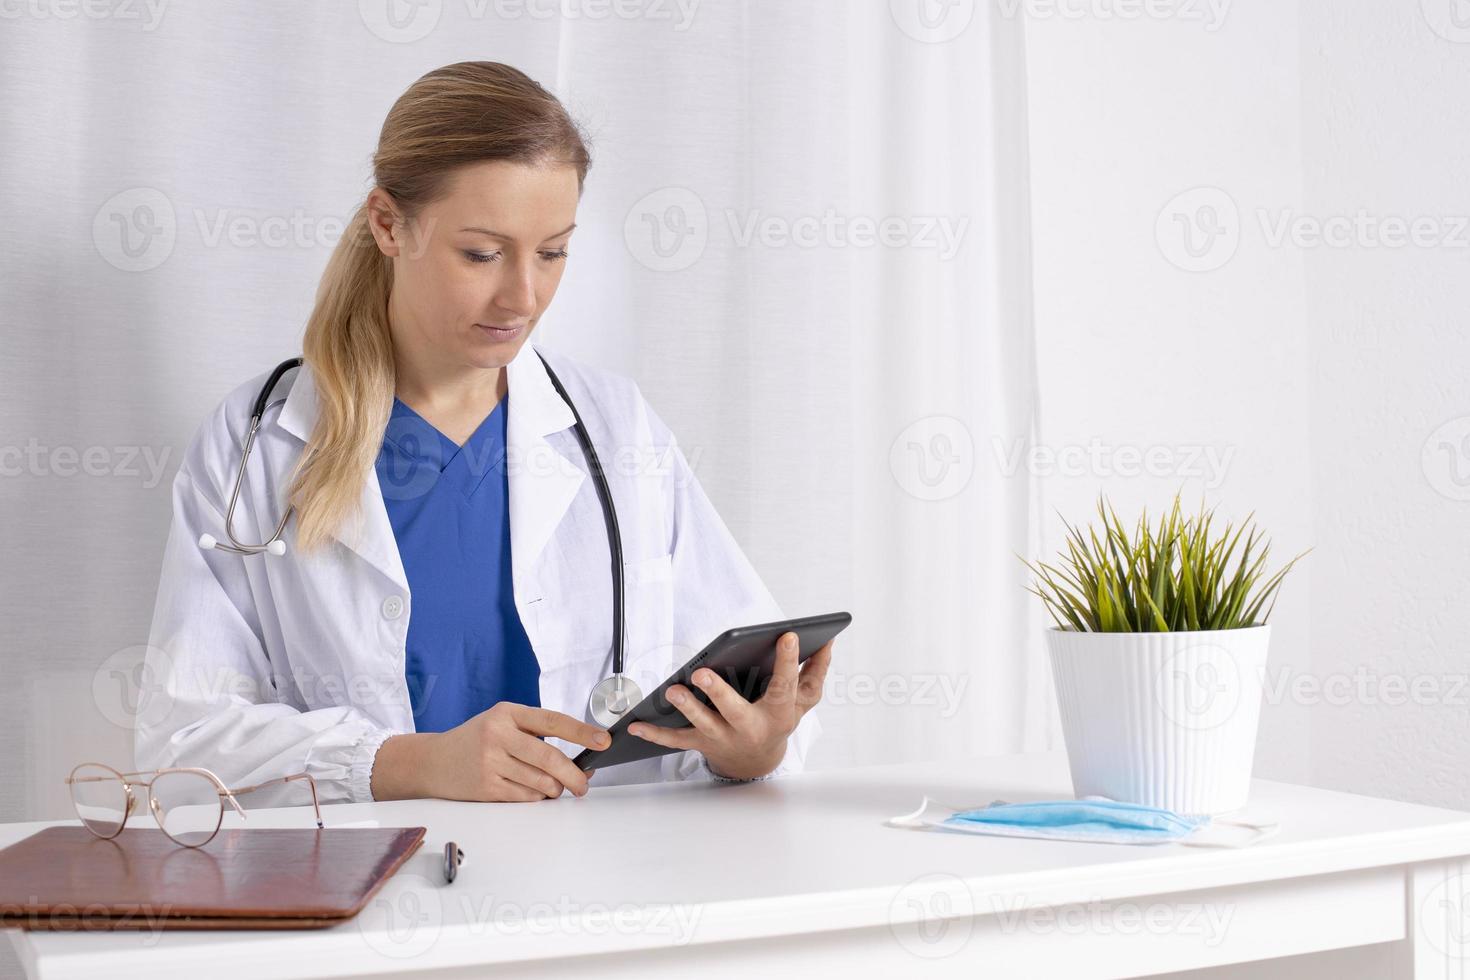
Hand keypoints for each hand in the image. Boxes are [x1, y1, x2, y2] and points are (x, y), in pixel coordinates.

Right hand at [371, 703, 608, 801]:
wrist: (432, 761)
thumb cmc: (475, 740)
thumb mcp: (501, 722)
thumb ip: (535, 735)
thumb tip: (580, 758)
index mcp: (507, 713)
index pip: (552, 721)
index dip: (581, 732)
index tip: (603, 740)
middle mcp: (498, 734)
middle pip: (550, 758)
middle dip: (574, 775)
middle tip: (583, 785)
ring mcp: (490, 762)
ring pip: (541, 782)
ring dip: (555, 789)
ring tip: (553, 787)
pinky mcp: (486, 787)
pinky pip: (526, 797)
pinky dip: (536, 798)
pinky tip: (532, 792)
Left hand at [627, 631, 832, 780]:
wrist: (757, 761)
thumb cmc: (779, 719)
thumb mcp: (803, 700)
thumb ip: (816, 671)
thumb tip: (828, 641)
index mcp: (778, 714)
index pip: (784, 685)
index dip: (788, 661)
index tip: (787, 634)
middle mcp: (750, 728)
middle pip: (735, 711)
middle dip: (719, 693)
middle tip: (702, 672)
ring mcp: (723, 738)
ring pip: (703, 725)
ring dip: (687, 709)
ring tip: (672, 691)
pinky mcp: (701, 744)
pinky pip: (676, 741)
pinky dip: (655, 734)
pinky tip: (636, 725)